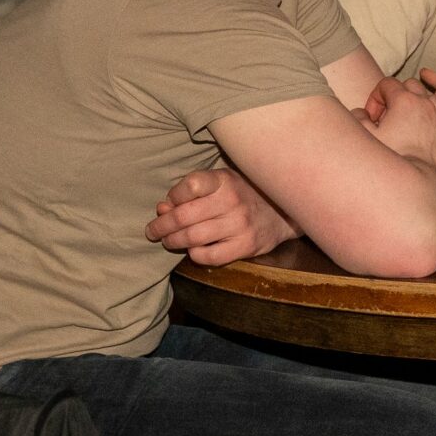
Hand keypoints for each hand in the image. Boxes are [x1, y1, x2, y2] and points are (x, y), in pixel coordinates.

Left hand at [146, 167, 296, 264]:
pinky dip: (194, 254)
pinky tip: (193, 250)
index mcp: (224, 180)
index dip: (174, 196)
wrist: (283, 212)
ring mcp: (240, 225)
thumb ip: (190, 193)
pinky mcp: (246, 246)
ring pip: (193, 238)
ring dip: (173, 241)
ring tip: (167, 241)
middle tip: (152, 231)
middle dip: (161, 226)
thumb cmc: (243, 194)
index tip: (169, 203)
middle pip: (184, 216)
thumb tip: (162, 209)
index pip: (190, 185)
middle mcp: (232, 201)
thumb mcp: (220, 183)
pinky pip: (209, 256)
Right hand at [364, 75, 435, 175]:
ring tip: (405, 124)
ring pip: (430, 100)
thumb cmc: (391, 160)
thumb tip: (361, 113)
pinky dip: (429, 123)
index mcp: (405, 101)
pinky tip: (419, 139)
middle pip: (411, 86)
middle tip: (387, 118)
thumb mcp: (366, 137)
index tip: (372, 117)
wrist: (418, 187)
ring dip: (416, 106)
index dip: (375, 97)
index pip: (387, 83)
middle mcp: (426, 106)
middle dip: (397, 96)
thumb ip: (358, 118)